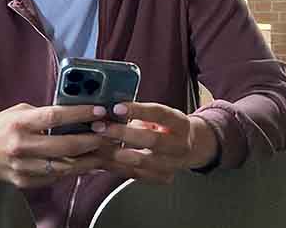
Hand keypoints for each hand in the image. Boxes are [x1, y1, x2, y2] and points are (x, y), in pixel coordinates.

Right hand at [0, 103, 114, 187]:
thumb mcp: (15, 113)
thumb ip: (40, 114)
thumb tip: (70, 112)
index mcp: (19, 123)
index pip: (54, 117)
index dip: (80, 113)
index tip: (100, 110)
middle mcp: (21, 146)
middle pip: (66, 146)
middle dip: (93, 139)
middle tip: (110, 133)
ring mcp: (24, 167)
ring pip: (66, 166)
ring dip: (89, 158)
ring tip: (106, 150)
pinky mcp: (26, 182)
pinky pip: (56, 177)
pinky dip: (73, 170)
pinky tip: (87, 163)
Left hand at [89, 102, 218, 183]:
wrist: (189, 148)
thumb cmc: (166, 126)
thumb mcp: (159, 115)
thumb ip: (139, 113)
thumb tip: (110, 110)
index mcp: (180, 123)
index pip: (159, 114)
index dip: (138, 110)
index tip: (116, 108)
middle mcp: (180, 145)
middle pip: (152, 140)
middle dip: (122, 133)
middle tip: (100, 127)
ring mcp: (173, 164)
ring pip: (142, 161)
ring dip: (114, 152)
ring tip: (96, 143)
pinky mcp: (162, 177)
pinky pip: (135, 174)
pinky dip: (115, 166)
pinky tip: (100, 158)